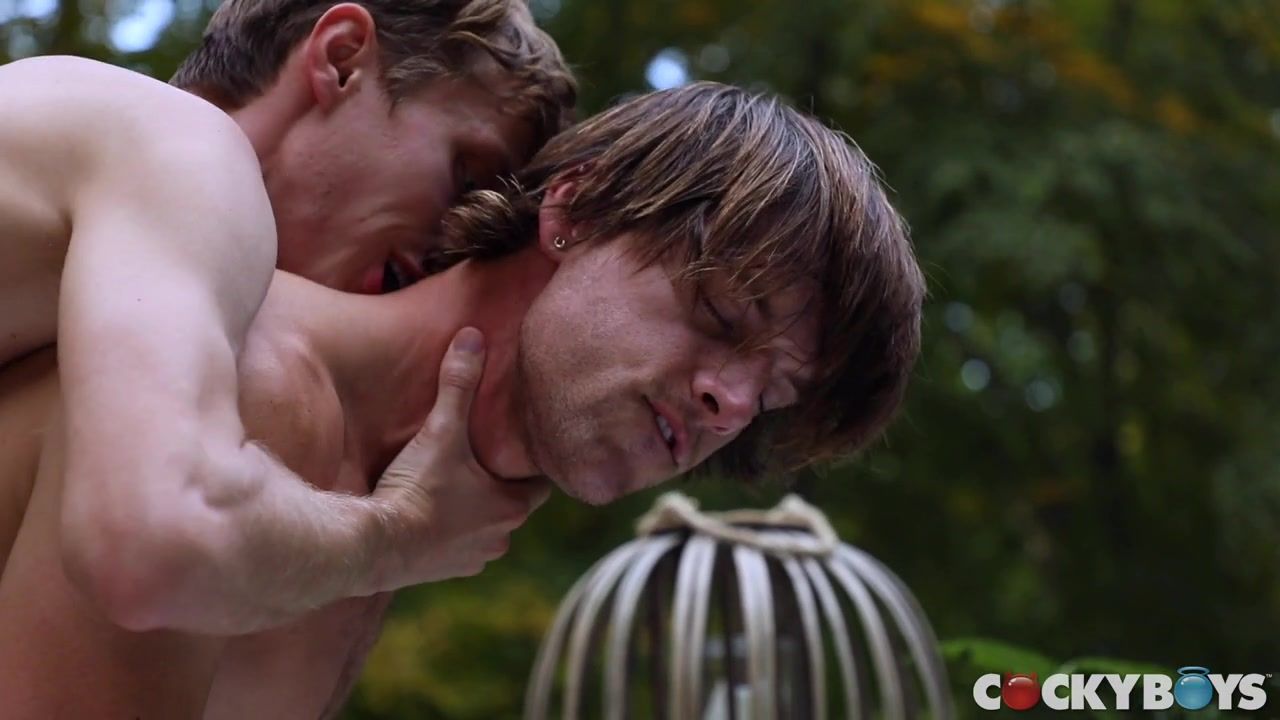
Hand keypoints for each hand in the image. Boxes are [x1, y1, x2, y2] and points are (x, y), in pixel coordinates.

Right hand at [371, 327, 550, 590]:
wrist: (371, 546)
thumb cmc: (415, 490)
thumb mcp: (440, 431)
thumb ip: (458, 384)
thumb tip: (473, 337)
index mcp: (512, 507)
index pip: (539, 481)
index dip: (527, 462)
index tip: (516, 445)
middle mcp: (500, 538)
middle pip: (511, 503)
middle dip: (498, 483)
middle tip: (482, 457)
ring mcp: (472, 559)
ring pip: (483, 526)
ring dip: (472, 509)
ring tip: (453, 483)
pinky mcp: (443, 571)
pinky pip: (455, 546)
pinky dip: (447, 531)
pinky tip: (428, 511)